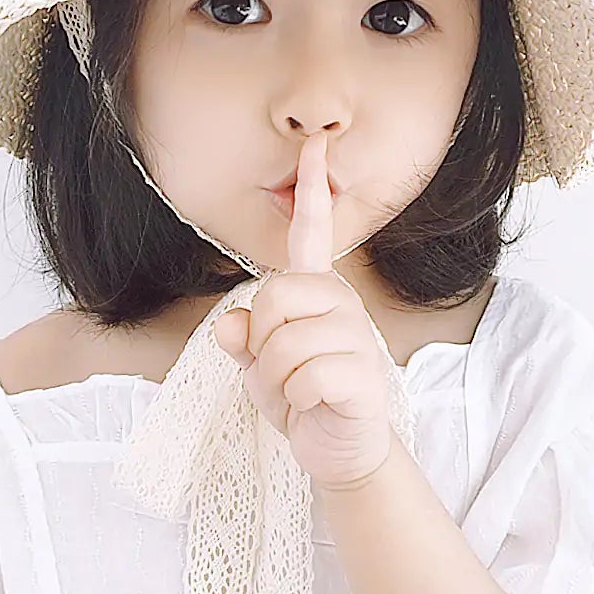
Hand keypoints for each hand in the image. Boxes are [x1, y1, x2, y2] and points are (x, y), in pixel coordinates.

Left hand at [213, 131, 394, 490]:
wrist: (338, 450)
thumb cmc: (300, 397)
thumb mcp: (259, 366)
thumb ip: (241, 340)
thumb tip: (230, 325)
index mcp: (316, 291)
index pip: (312, 232)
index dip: (311, 189)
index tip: (315, 143)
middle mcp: (342, 304)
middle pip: (273, 298)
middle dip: (261, 344)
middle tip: (279, 371)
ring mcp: (358, 338)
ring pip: (284, 345)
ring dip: (275, 381)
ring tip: (296, 393)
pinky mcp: (364, 376)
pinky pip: (305, 378)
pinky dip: (296, 401)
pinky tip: (314, 405)